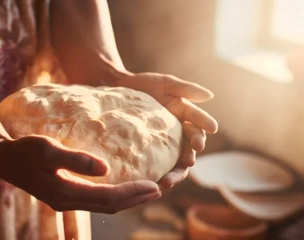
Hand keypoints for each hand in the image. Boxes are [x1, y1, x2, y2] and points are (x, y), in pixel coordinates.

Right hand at [0, 135, 160, 213]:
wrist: (1, 158)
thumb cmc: (23, 150)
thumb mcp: (47, 150)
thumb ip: (76, 159)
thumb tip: (106, 168)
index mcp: (66, 192)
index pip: (108, 198)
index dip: (133, 193)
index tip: (155, 186)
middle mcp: (68, 201)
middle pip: (109, 206)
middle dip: (135, 199)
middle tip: (159, 190)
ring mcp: (65, 200)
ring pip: (103, 204)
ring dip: (126, 198)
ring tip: (146, 190)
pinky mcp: (62, 194)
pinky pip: (94, 198)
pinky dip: (112, 194)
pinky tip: (119, 185)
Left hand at [117, 72, 217, 187]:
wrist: (119, 88)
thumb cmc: (144, 84)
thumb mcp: (166, 83)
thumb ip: (187, 89)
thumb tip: (210, 96)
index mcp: (186, 117)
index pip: (198, 127)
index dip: (204, 128)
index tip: (211, 130)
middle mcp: (178, 134)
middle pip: (189, 150)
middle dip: (190, 157)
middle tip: (189, 161)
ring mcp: (165, 145)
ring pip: (176, 163)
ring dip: (176, 174)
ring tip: (167, 181)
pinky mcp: (150, 152)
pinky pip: (157, 166)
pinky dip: (158, 176)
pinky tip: (153, 183)